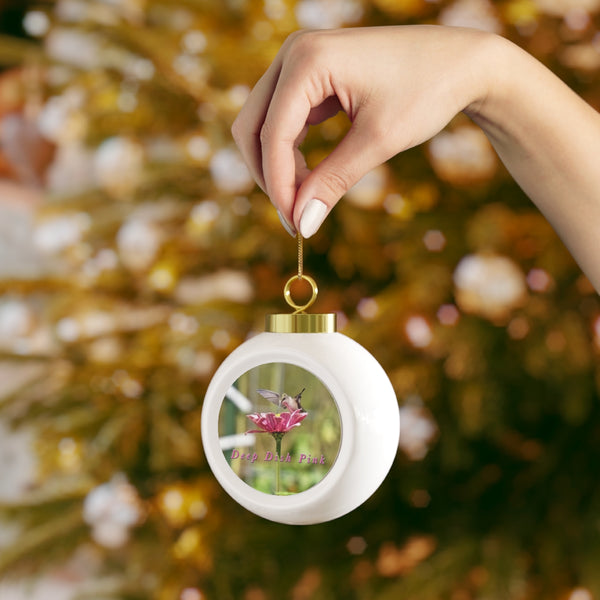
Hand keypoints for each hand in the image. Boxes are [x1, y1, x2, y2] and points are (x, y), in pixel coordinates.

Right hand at [231, 25, 491, 236]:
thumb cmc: (426, 91)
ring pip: (263, 125)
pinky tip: (310, 177)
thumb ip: (333, 182)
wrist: (461, 62)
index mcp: (308, 60)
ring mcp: (299, 62)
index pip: (272, 135)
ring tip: (306, 200)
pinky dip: (290, 152)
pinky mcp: (310, 75)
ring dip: (277, 166)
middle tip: (295, 216)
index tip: (295, 225)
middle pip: (252, 127)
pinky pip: (283, 119)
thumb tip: (303, 224)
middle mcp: (294, 53)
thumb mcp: (378, 142)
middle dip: (269, 176)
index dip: (279, 186)